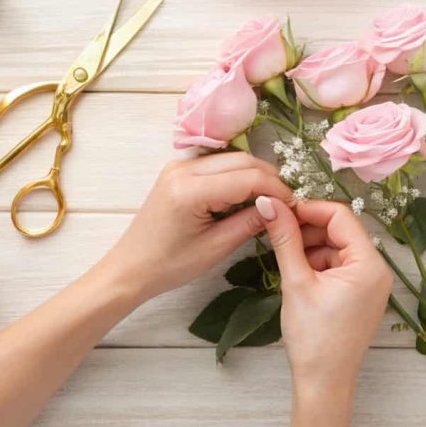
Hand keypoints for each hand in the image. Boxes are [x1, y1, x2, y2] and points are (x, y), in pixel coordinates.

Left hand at [104, 154, 292, 301]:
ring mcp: (179, 166)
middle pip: (242, 160)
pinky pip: (218, 164)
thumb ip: (249, 223)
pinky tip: (247, 196)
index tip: (295, 206)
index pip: (247, 177)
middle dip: (269, 179)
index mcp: (190, 190)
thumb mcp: (215, 248)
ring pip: (232, 159)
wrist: (130, 268)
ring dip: (255, 175)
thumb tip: (280, 209)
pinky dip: (238, 175)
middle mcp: (183, 169)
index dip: (277, 190)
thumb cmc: (169, 266)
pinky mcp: (179, 170)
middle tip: (287, 203)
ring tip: (270, 201)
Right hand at [256, 197, 392, 392]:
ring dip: (311, 245)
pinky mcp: (361, 294)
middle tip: (277, 230)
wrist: (323, 384)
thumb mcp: (296, 282)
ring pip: (337, 246)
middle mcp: (377, 270)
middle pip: (341, 229)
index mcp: (369, 264)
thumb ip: (284, 238)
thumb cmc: (313, 338)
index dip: (308, 208)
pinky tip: (297, 272)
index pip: (340, 216)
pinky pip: (339, 264)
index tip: (280, 210)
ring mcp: (371, 283)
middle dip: (308, 227)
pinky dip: (318, 262)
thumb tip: (269, 203)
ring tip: (284, 256)